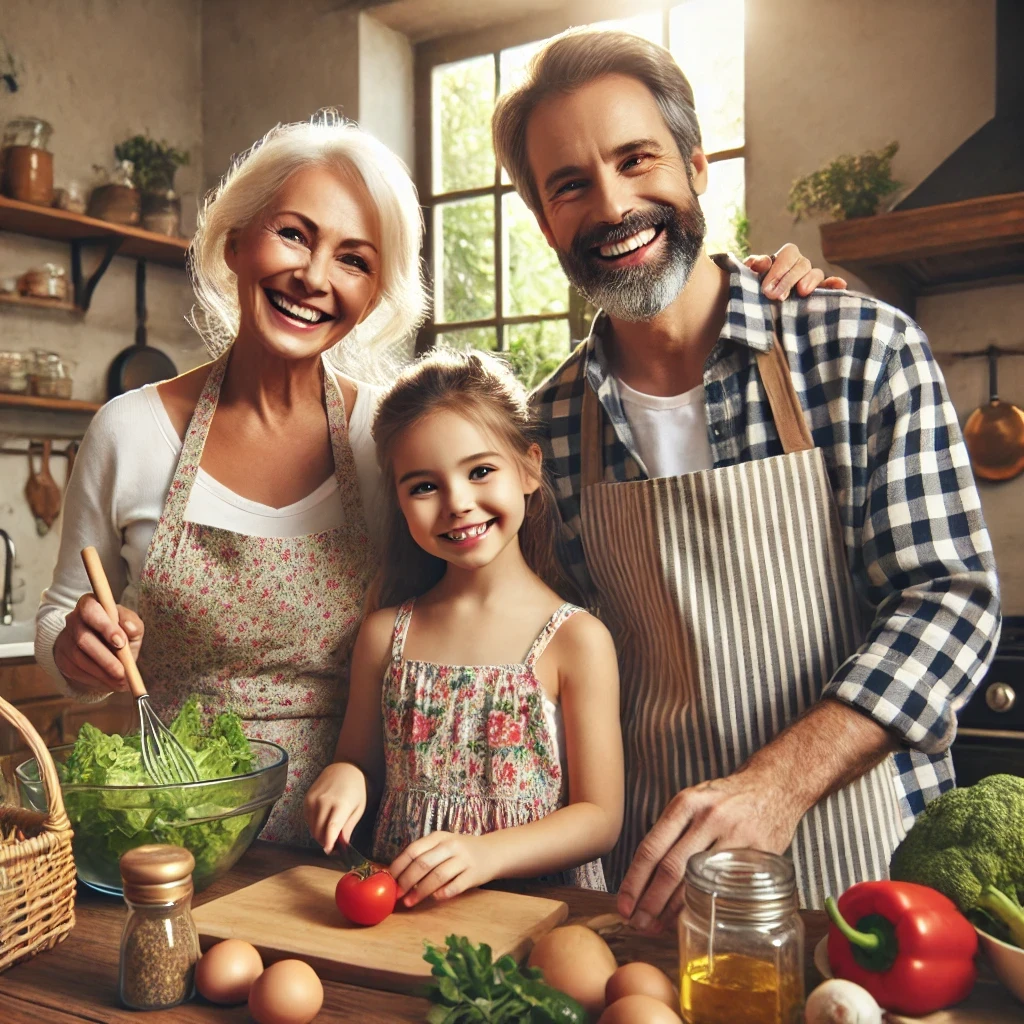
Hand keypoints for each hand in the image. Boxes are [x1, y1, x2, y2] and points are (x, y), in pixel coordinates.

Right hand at [53, 594, 143, 694]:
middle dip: (105, 658)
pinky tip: (109, 682)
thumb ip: (133, 623)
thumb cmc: (120, 632)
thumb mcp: (130, 625)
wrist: (104, 648)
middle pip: (83, 639)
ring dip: (102, 673)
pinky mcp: (61, 658)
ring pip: (79, 658)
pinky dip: (95, 680)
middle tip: (123, 672)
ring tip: (122, 681)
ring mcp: (64, 639)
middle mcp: (73, 619)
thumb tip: (129, 627)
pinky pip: (76, 672)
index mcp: (90, 604)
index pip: (91, 610)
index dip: (105, 627)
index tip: (121, 643)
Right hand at [303, 761, 366, 853]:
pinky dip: (314, 825)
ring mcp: (313, 800)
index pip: (331, 828)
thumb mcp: (359, 808)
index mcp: (340, 804)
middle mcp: (324, 802)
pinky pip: (307, 819)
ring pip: (312, 827)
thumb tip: (342, 845)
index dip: (329, 843)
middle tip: (333, 845)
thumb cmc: (355, 790)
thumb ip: (348, 827)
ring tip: (329, 833)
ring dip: (319, 835)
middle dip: (325, 841)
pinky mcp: (306, 799)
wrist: (344, 768)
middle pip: (319, 831)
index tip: (329, 851)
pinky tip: (323, 820)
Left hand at [389, 831, 493, 906]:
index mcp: (438, 837)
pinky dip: (442, 894)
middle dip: (407, 881)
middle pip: (423, 863)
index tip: (389, 880)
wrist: (493, 851)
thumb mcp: (442, 845)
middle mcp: (450, 845)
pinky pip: (454, 886)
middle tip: (398, 895)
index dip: (399, 866)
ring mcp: (463, 859)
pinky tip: (434, 898)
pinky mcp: (473, 874)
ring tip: (410, 902)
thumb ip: (423, 856)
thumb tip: (395, 875)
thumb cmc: (460, 851)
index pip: (413, 850)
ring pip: (437, 876)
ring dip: (420, 891)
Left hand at [616, 769, 804, 932]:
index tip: (623, 904)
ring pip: (696, 881)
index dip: (634, 881)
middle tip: (637, 923)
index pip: (651, 848)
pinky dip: (707, 905)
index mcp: (686, 804)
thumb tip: (643, 877)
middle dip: (650, 902)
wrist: (774, 786)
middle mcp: (707, 818)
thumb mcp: (695, 801)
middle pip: (670, 868)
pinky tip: (693, 917)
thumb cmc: (726, 799)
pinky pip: (727, 886)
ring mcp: (734, 835)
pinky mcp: (757, 853)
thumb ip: (672, 832)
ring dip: (673, 910)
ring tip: (657, 926)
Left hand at [745, 243, 846, 299]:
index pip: (789, 253)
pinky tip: (839, 285)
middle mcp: (797, 267)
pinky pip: (828, 288)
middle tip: (776, 297)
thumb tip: (763, 262)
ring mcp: (808, 281)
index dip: (780, 268)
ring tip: (801, 293)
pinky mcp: (815, 296)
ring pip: (816, 273)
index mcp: (782, 259)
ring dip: (810, 281)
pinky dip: (834, 285)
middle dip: (789, 279)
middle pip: (803, 264)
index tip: (767, 287)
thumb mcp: (745, 278)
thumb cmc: (747, 291)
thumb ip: (752, 267)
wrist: (749, 315)